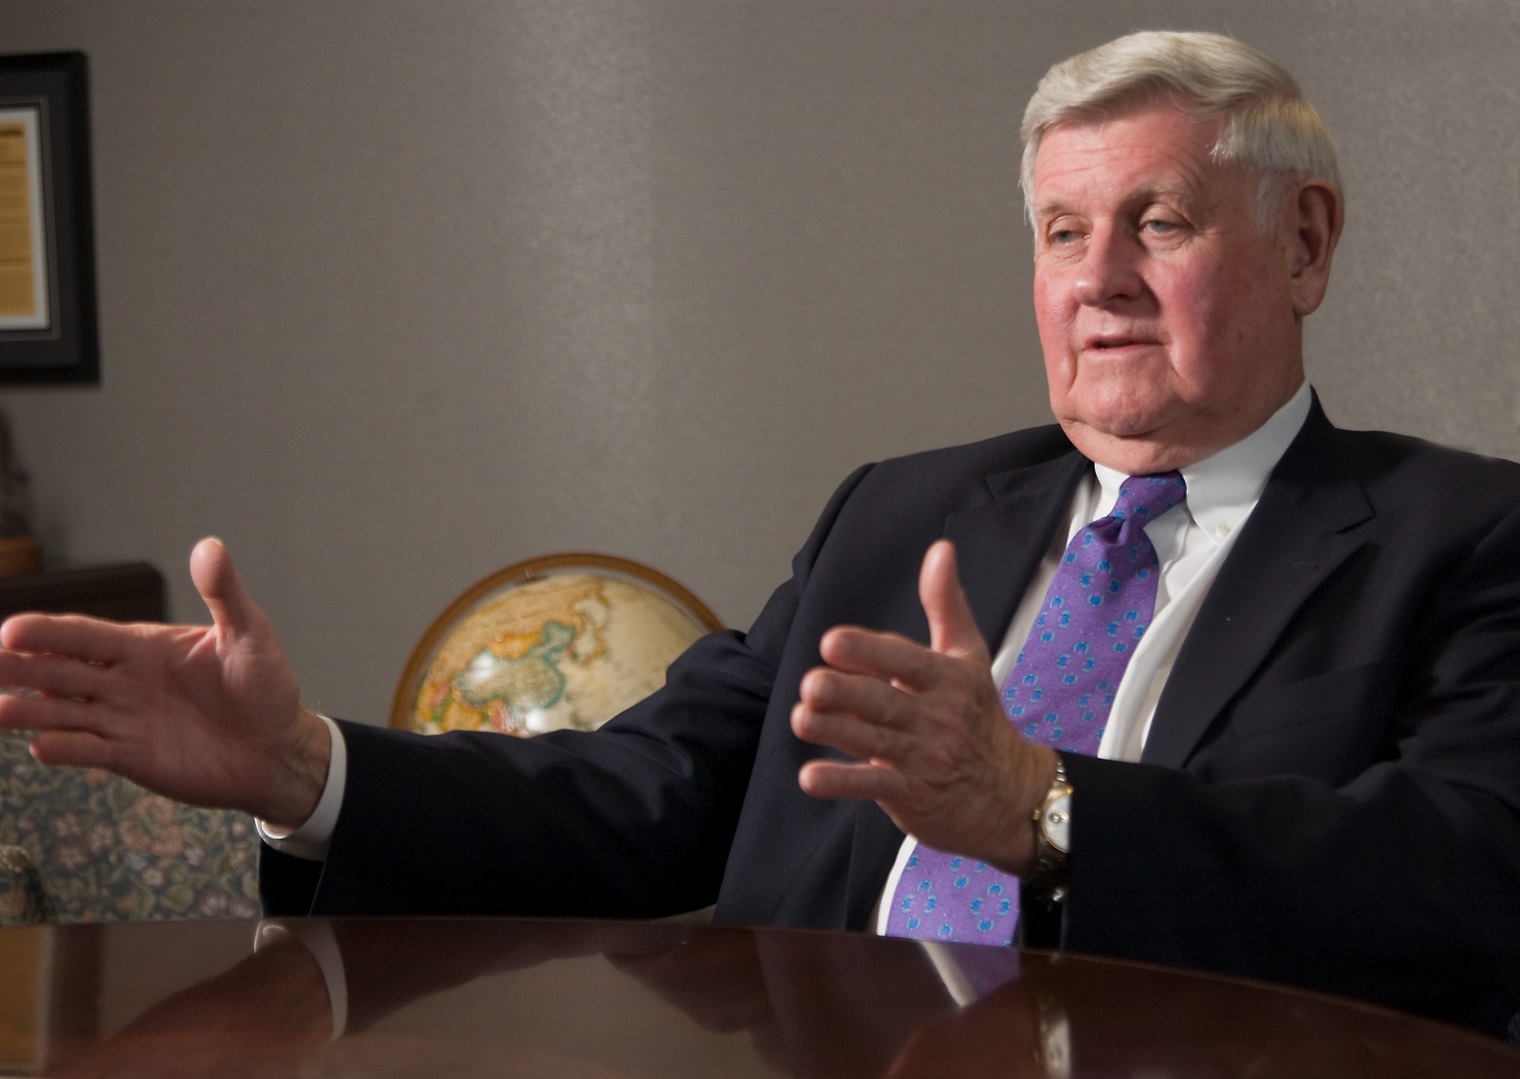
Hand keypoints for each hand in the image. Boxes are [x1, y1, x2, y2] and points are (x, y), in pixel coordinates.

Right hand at [0, 537, 329, 826]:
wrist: (277, 748)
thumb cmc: (264, 687)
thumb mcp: (249, 634)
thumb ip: (224, 594)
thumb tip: (211, 546)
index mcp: (143, 647)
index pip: (84, 635)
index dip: (48, 632)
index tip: (10, 629)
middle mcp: (123, 682)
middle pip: (59, 671)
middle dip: (20, 667)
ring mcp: (123, 720)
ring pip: (63, 712)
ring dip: (29, 711)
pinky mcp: (131, 756)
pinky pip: (90, 751)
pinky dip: (66, 750)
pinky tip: (42, 747)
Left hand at [790, 540, 1056, 872]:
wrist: (1011, 794)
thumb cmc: (979, 715)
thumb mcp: (970, 656)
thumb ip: (947, 603)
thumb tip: (940, 548)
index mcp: (947, 678)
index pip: (905, 660)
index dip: (869, 651)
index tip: (832, 642)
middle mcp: (936, 717)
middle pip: (885, 703)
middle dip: (846, 693)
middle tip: (811, 684)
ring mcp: (923, 758)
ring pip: (873, 743)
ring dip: (834, 731)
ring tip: (800, 719)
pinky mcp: (910, 794)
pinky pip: (873, 786)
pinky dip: (841, 783)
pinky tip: (809, 776)